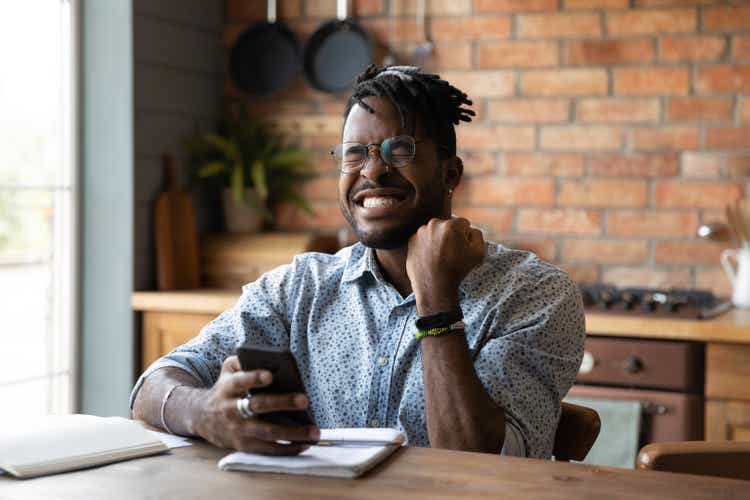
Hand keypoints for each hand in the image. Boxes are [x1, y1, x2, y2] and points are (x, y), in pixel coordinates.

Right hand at [194, 355, 319, 454]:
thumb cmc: (225, 388)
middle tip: (305, 400)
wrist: (202, 417)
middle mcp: (231, 409)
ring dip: (292, 434)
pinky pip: (268, 450)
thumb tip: (269, 358)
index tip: (270, 375)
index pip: (240, 381)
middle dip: (282, 403)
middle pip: (258, 406)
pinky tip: (305, 445)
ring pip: (267, 433)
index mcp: (228, 387)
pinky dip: (287, 449)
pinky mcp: (244, 446)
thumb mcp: (228, 370)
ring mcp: (238, 430)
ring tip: (314, 431)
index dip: (254, 378)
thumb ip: (243, 360)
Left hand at [406, 218, 484, 315]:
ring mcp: (421, 232)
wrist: (434, 287)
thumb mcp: (478, 253)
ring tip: (440, 257)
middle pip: (448, 226)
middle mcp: (434, 224)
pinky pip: (424, 239)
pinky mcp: (411, 240)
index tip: (462, 249)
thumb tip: (470, 229)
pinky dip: (427, 245)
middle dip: (451, 236)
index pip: (464, 224)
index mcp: (451, 225)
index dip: (465, 237)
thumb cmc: (457, 270)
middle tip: (451, 253)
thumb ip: (477, 235)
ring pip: (435, 232)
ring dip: (438, 240)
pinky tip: (431, 258)